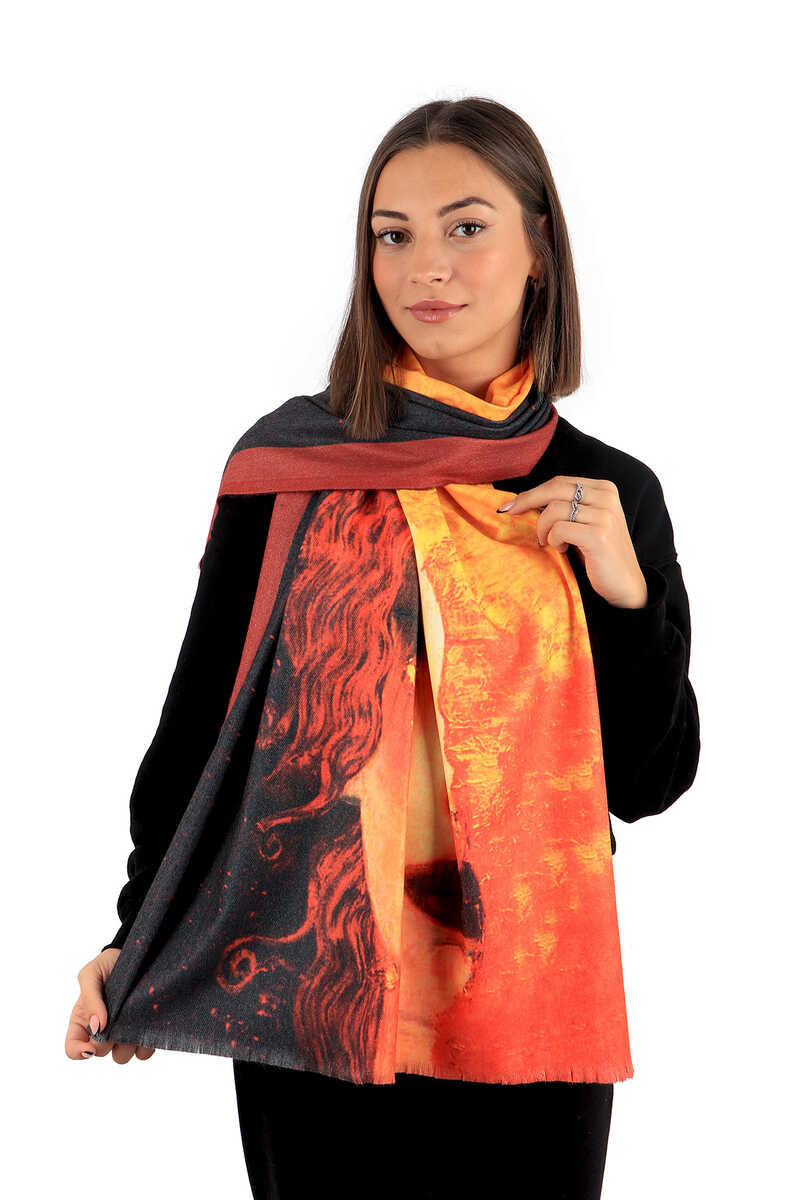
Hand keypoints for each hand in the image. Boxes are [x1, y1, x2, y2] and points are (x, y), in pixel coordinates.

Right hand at [65, 948, 156, 1063]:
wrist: (138, 954)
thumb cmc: (107, 964)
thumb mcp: (90, 974)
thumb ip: (90, 998)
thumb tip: (98, 1025)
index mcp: (83, 1021)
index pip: (73, 1049)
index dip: (79, 1051)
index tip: (92, 1045)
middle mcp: (102, 1031)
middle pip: (100, 1052)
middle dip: (108, 1038)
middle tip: (117, 1016)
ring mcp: (123, 1034)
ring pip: (122, 1057)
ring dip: (127, 1042)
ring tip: (134, 1018)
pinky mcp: (143, 1033)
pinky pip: (144, 1052)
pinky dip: (146, 1042)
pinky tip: (147, 1022)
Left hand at [497, 475, 648, 608]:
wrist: (624, 584)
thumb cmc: (597, 553)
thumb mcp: (584, 522)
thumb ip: (565, 506)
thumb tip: (522, 500)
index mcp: (604, 489)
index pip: (559, 482)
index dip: (532, 492)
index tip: (510, 505)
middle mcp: (607, 498)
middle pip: (554, 489)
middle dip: (527, 501)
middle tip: (510, 514)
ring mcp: (604, 516)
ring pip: (553, 510)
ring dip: (544, 529)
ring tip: (552, 543)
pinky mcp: (599, 536)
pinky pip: (559, 529)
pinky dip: (554, 540)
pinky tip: (563, 549)